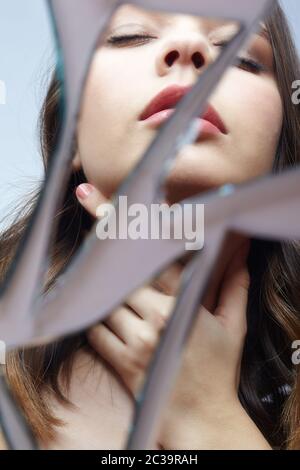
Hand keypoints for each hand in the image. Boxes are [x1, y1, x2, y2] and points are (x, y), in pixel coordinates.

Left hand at [76, 183, 270, 448]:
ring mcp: (138, 341)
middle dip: (105, 248)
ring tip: (99, 274)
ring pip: (106, 299)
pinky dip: (95, 318)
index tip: (108, 203)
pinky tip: (104, 313)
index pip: (157, 256)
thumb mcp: (232, 327)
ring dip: (102, 287)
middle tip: (90, 222)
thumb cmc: (217, 369)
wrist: (201, 417)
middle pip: (123, 271)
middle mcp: (158, 319)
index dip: (134, 227)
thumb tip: (243, 258)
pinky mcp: (122, 362)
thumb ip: (235, 288)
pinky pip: (97, 330)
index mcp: (185, 304)